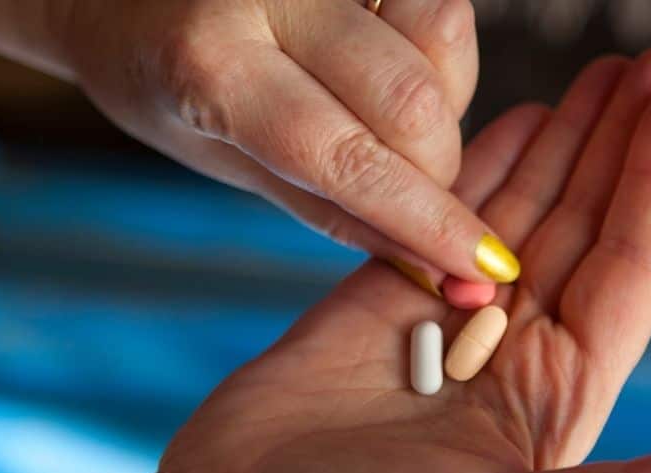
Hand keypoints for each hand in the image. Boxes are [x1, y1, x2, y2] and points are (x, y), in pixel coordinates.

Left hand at [59, 0, 517, 288]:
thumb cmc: (165, 86)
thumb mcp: (228, 163)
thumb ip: (332, 211)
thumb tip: (431, 264)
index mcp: (211, 69)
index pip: (346, 158)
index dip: (427, 220)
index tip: (485, 267)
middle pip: (412, 98)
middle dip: (438, 168)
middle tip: (416, 192)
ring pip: (441, 32)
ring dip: (445, 101)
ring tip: (389, 122)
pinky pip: (431, 2)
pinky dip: (436, 53)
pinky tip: (391, 73)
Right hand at [154, 47, 650, 472]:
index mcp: (559, 400)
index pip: (628, 273)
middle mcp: (517, 354)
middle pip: (584, 227)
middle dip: (622, 144)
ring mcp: (451, 321)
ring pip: (522, 212)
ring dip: (565, 140)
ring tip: (607, 72)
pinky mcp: (383, 298)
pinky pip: (444, 214)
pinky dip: (482, 163)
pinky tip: (522, 114)